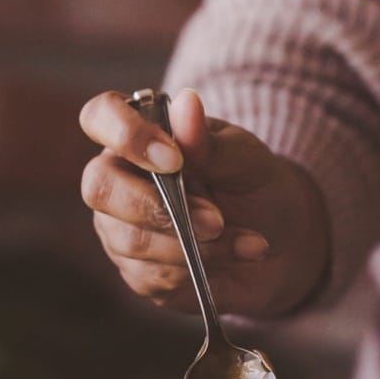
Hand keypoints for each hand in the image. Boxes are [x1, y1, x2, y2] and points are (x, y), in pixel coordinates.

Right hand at [79, 88, 330, 318]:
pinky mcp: (137, 272)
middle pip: (99, 188)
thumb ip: (210, 141)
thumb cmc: (255, 186)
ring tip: (246, 241)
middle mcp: (118, 180)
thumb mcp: (245, 159)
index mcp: (139, 136)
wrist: (280, 242)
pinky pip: (151, 276)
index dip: (124, 135)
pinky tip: (232, 258)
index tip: (172, 158)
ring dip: (195, 246)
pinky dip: (199, 269)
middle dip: (157, 207)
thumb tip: (186, 102)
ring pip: (130, 240)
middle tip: (216, 220)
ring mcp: (120, 229)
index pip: (100, 117)